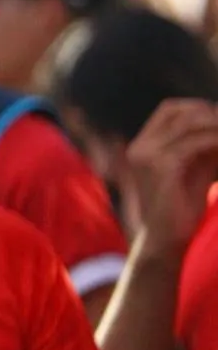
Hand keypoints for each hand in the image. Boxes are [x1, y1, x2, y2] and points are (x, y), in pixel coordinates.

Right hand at [126, 98, 217, 256]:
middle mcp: (140, 147)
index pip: (170, 109)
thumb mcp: (193, 170)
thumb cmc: (180, 209)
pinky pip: (196, 143)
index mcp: (142, 146)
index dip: (199, 108)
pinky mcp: (161, 167)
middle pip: (179, 111)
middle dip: (211, 115)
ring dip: (217, 128)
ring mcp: (148, 155)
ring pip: (190, 123)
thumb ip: (204, 147)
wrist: (164, 241)